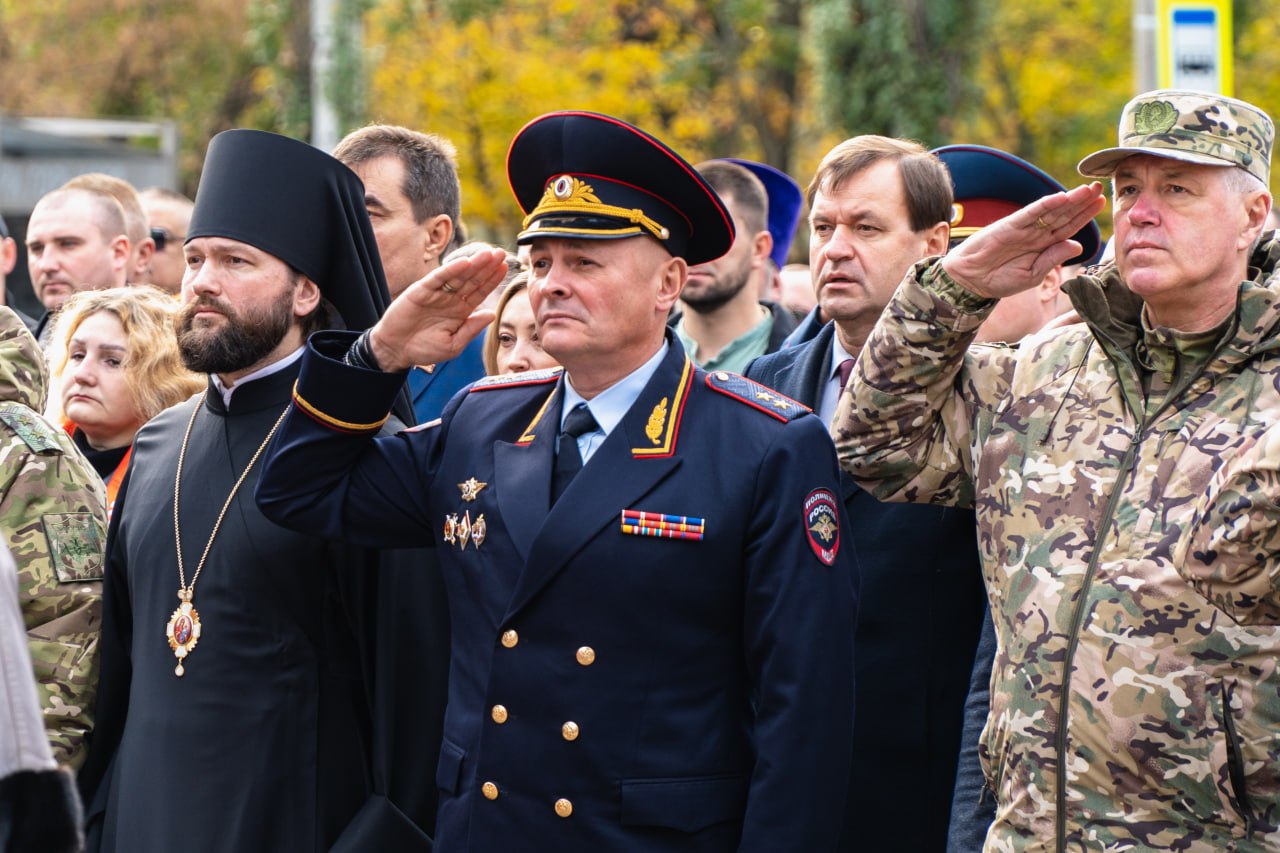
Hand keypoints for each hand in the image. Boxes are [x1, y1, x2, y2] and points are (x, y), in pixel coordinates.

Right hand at [368, 248, 506, 370]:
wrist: (396, 350)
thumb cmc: (424, 349)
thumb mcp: (453, 344)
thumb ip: (471, 329)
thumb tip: (492, 315)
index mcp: (461, 311)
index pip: (480, 291)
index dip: (492, 280)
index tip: (505, 267)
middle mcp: (450, 299)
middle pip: (472, 279)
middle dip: (486, 267)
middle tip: (500, 253)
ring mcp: (436, 293)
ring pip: (458, 275)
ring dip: (472, 264)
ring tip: (488, 254)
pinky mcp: (421, 290)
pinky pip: (438, 278)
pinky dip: (450, 270)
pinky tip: (464, 263)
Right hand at [942, 182, 1105, 298]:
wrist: (970, 281)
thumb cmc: (999, 280)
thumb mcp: (1032, 276)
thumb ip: (1053, 260)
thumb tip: (1078, 245)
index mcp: (1043, 246)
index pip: (1068, 227)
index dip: (1084, 215)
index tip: (1101, 202)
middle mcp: (1036, 233)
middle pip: (1063, 215)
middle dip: (1082, 202)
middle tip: (1098, 187)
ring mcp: (1024, 228)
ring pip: (1051, 211)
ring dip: (1069, 200)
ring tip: (1086, 189)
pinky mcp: (1010, 225)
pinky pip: (1031, 213)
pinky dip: (1045, 205)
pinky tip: (1060, 198)